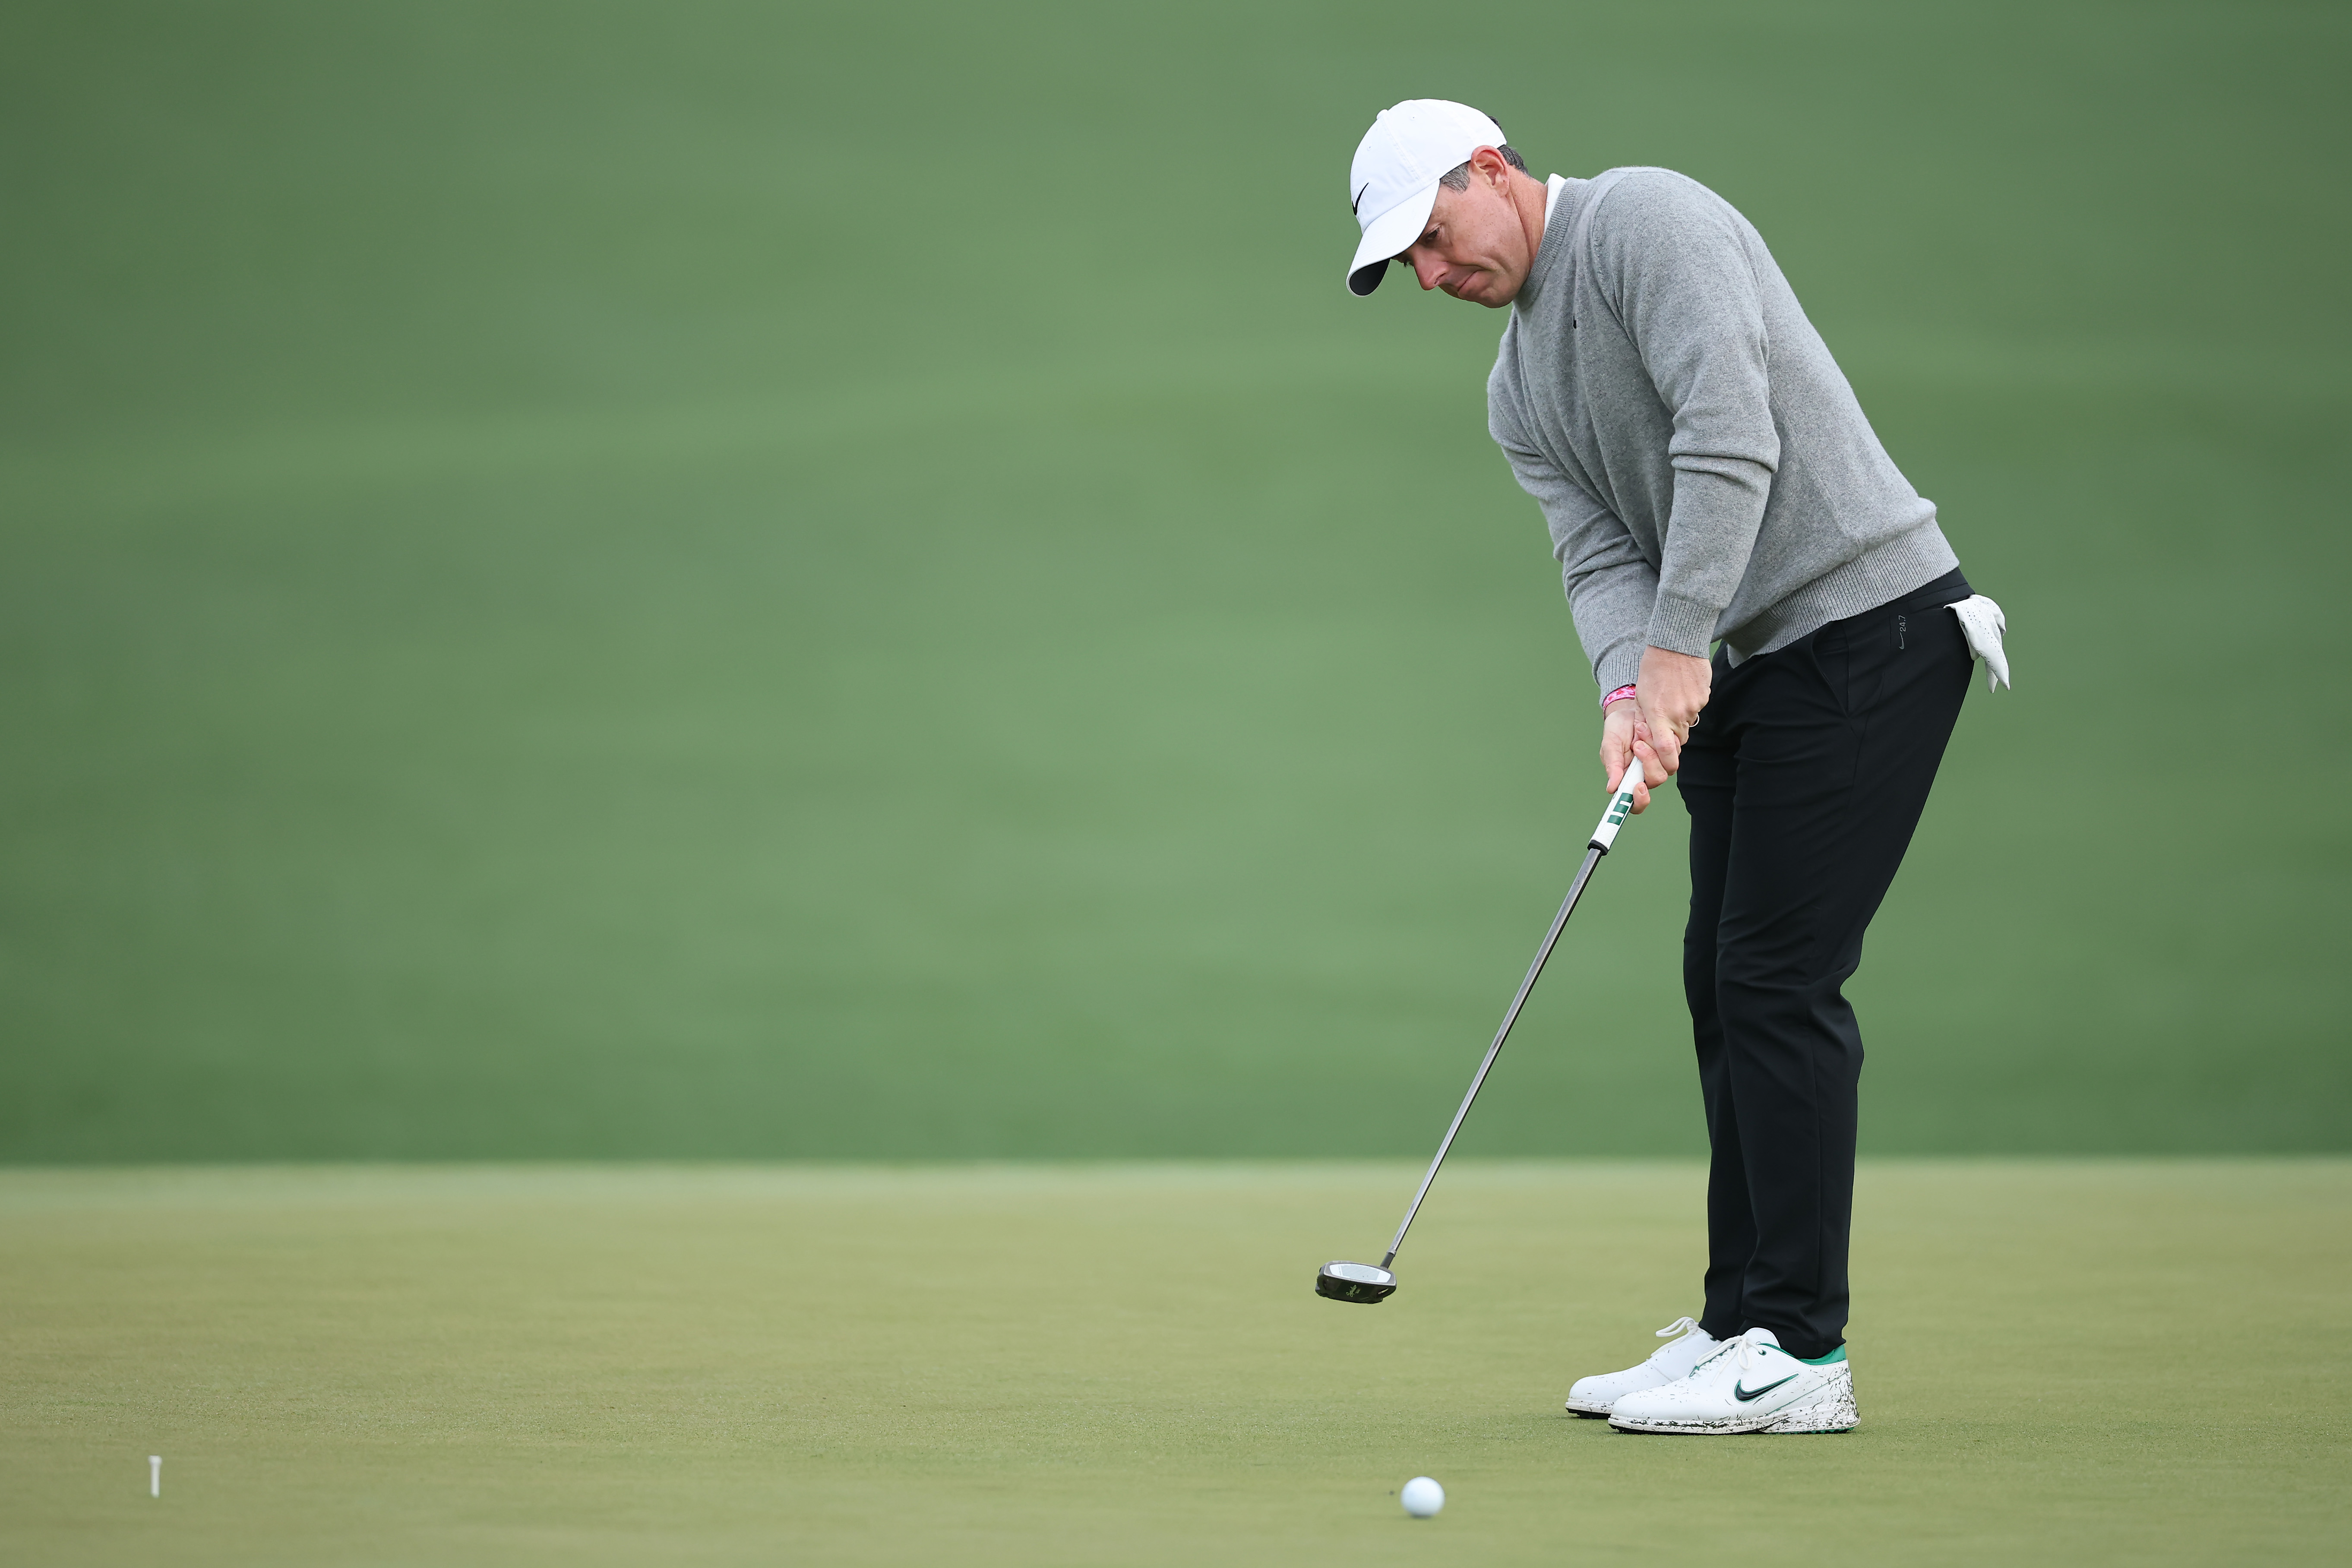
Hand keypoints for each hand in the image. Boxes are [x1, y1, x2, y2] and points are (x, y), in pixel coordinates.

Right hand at [1599, 699, 1664, 812]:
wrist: (1629, 709)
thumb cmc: (1617, 729)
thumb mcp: (1610, 744)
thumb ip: (1612, 765)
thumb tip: (1612, 788)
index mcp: (1627, 778)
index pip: (1635, 802)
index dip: (1639, 800)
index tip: (1639, 787)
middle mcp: (1644, 774)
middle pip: (1655, 781)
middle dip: (1648, 762)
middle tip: (1636, 745)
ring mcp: (1658, 763)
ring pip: (1666, 766)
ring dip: (1653, 747)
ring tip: (1640, 730)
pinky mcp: (1669, 752)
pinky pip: (1673, 750)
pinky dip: (1660, 738)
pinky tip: (1648, 728)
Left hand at [1634, 646, 1711, 775]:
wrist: (1675, 645)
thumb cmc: (1652, 669)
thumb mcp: (1640, 696)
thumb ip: (1645, 720)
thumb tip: (1648, 738)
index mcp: (1659, 716)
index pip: (1666, 750)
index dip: (1665, 760)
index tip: (1663, 758)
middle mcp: (1678, 714)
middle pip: (1679, 740)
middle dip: (1671, 737)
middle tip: (1663, 721)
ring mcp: (1694, 706)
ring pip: (1687, 724)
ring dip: (1679, 718)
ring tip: (1671, 697)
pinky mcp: (1704, 697)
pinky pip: (1696, 709)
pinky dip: (1688, 705)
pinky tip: (1681, 689)